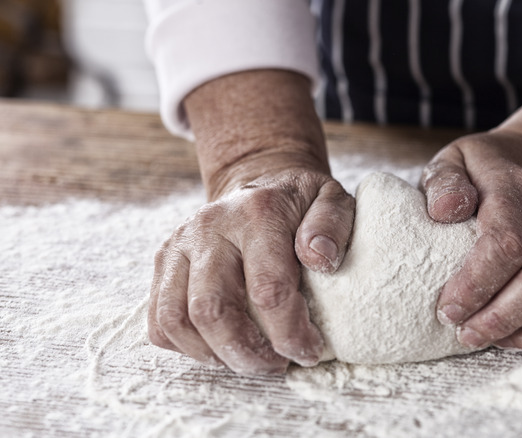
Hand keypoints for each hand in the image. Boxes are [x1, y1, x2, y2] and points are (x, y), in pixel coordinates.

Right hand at [148, 162, 353, 373]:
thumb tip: (320, 259)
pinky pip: (158, 320)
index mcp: (256, 214)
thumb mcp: (332, 200)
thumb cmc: (299, 203)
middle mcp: (209, 227)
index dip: (289, 333)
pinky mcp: (164, 262)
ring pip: (176, 320)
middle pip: (211, 310)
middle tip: (275, 364)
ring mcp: (179, 245)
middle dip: (246, 353)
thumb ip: (331, 224)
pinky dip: (186, 347)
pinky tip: (221, 347)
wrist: (258, 181)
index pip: (267, 290)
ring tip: (248, 360)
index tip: (309, 350)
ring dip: (213, 354)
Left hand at [422, 130, 521, 349]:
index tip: (448, 309)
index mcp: (517, 189)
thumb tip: (445, 210)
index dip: (478, 284)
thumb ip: (443, 182)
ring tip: (492, 341)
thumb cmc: (481, 173)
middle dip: (503, 317)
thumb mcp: (453, 161)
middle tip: (466, 334)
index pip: (508, 242)